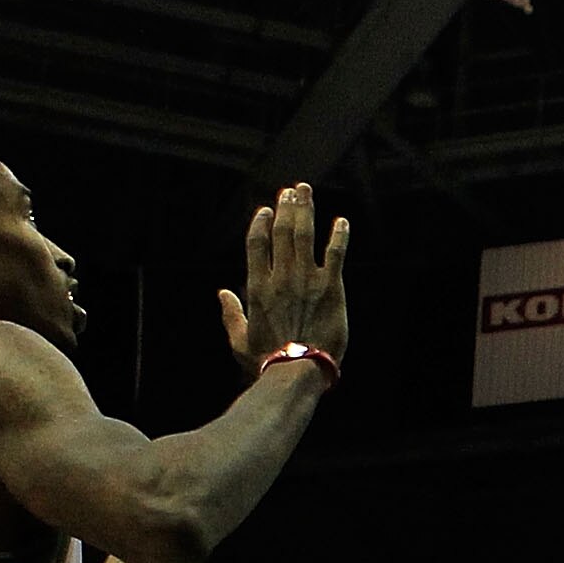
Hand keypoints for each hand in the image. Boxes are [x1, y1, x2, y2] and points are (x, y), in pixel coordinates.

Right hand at [219, 181, 347, 377]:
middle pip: (282, 231)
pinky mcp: (331, 288)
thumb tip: (222, 293)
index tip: (266, 209)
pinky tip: (342, 222)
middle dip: (286, 207)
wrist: (298, 370)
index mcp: (258, 287)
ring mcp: (307, 280)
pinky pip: (335, 254)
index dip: (261, 222)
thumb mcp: (239, 340)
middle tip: (291, 191)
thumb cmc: (266, 360)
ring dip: (306, 210)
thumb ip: (230, 314)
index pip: (256, 243)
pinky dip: (339, 236)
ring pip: (305, 235)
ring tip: (306, 192)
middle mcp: (281, 277)